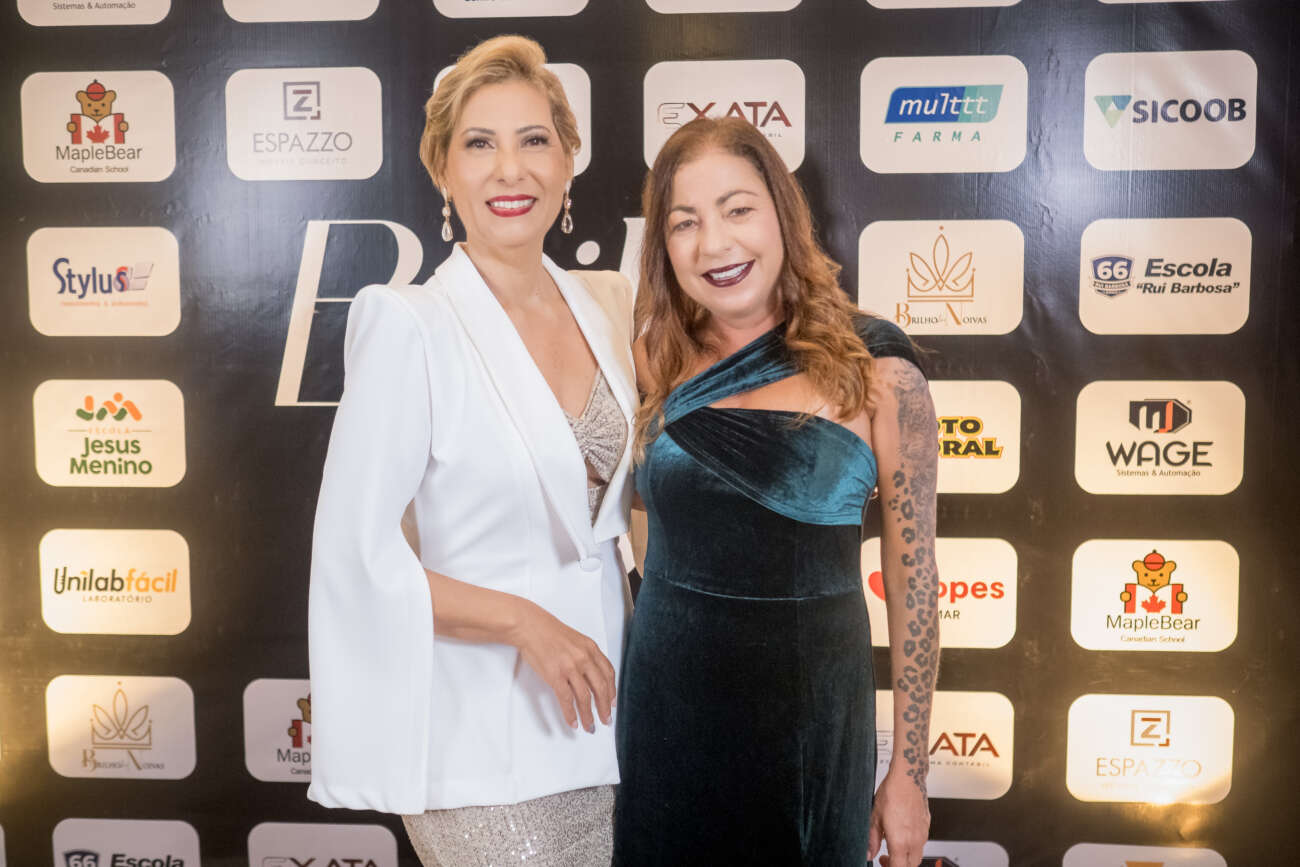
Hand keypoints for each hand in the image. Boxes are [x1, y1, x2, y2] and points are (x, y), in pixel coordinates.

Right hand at [511, 601, 615, 732]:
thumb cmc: (548, 631)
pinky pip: (567, 700)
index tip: (612, 703)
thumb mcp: (575, 639)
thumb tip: (591, 675)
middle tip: (606, 720)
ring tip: (589, 726)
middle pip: (600, 688)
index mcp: (591, 648)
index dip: (612, 691)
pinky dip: (571, 714)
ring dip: (588, 715)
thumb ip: (585, 655)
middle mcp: (584, 658)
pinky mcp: (555, 675)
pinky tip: (573, 722)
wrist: (529, 626)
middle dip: (604, 708)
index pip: (608, 673)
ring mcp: (570, 667)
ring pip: (585, 697)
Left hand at [867, 768, 930, 866]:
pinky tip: (902, 835)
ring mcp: (922, 834)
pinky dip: (912, 847)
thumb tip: (868, 853)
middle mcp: (915, 841)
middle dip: (898, 866)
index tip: (881, 861)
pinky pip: (921, 844)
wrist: (908, 777)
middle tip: (885, 858)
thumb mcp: (875, 818)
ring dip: (906, 858)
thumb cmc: (892, 793)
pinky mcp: (926, 827)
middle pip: (910, 866)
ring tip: (893, 848)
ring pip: (917, 856)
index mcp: (901, 842)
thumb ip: (872, 840)